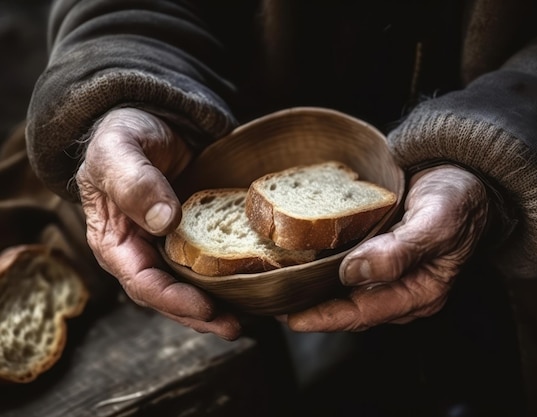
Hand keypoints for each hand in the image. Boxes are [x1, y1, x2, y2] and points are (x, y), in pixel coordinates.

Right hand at [75, 108, 240, 338]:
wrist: (145, 122)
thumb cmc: (124, 134)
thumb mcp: (120, 150)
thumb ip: (134, 182)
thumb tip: (164, 220)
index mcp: (114, 241)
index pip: (141, 283)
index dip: (173, 300)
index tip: (206, 307)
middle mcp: (139, 252)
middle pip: (167, 296)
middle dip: (199, 316)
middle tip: (233, 327)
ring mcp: (164, 247)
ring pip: (188, 287)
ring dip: (214, 307)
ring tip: (245, 318)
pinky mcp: (188, 237)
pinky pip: (204, 265)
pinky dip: (222, 280)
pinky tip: (248, 286)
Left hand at [283, 165, 489, 331]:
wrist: (462, 170)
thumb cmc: (457, 196)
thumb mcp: (437, 220)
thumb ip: (400, 250)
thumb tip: (353, 273)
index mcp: (421, 292)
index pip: (366, 313)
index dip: (327, 318)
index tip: (293, 318)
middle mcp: (402, 288)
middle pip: (350, 308)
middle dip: (313, 309)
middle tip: (273, 302)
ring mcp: (390, 273)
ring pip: (345, 292)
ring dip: (314, 291)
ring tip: (278, 287)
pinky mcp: (379, 255)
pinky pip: (347, 270)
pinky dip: (323, 269)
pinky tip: (301, 262)